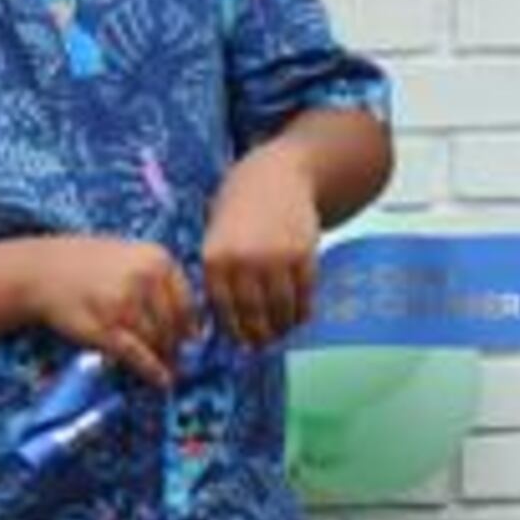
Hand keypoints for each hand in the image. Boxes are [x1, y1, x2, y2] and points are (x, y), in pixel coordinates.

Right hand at [16, 235, 194, 389]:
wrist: (44, 272)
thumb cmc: (90, 265)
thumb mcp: (133, 257)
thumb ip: (161, 282)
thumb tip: (191, 323)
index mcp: (159, 259)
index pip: (187, 302)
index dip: (191, 327)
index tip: (193, 341)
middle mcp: (146, 279)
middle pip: (175, 324)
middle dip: (178, 346)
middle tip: (180, 360)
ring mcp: (125, 304)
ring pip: (158, 340)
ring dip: (165, 358)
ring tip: (169, 369)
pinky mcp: (106, 328)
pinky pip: (137, 354)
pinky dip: (153, 370)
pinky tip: (162, 381)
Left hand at [201, 150, 327, 348]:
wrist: (276, 175)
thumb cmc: (240, 210)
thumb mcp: (217, 240)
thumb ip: (218, 277)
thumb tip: (219, 325)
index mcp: (215, 259)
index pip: (224, 311)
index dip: (235, 332)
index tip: (243, 343)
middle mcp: (243, 261)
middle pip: (253, 314)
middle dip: (260, 336)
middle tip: (265, 344)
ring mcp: (275, 257)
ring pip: (280, 308)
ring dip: (283, 326)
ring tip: (283, 331)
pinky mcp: (303, 253)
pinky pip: (305, 293)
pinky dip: (304, 310)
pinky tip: (302, 314)